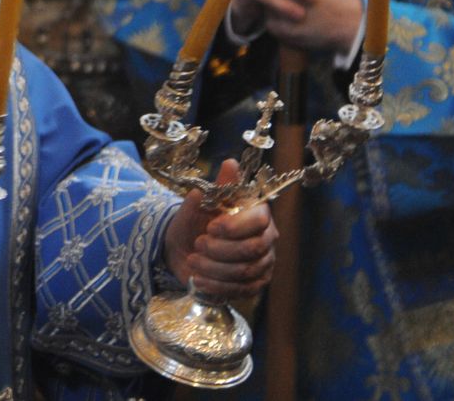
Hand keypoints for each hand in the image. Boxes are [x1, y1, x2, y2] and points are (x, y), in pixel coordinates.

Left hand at [161, 159, 276, 299]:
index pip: (259, 220)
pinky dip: (216, 286)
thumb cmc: (197, 222)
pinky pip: (241, 290)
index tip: (210, 227)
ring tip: (193, 261)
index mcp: (258, 214)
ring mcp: (264, 263)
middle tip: (198, 244)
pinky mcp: (256, 284)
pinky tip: (198, 279)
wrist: (186, 249)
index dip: (235, 226)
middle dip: (221, 249)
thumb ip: (217, 186)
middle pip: (252, 248)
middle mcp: (267, 238)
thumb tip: (230, 163)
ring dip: (214, 268)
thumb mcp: (201, 203)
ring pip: (245, 271)